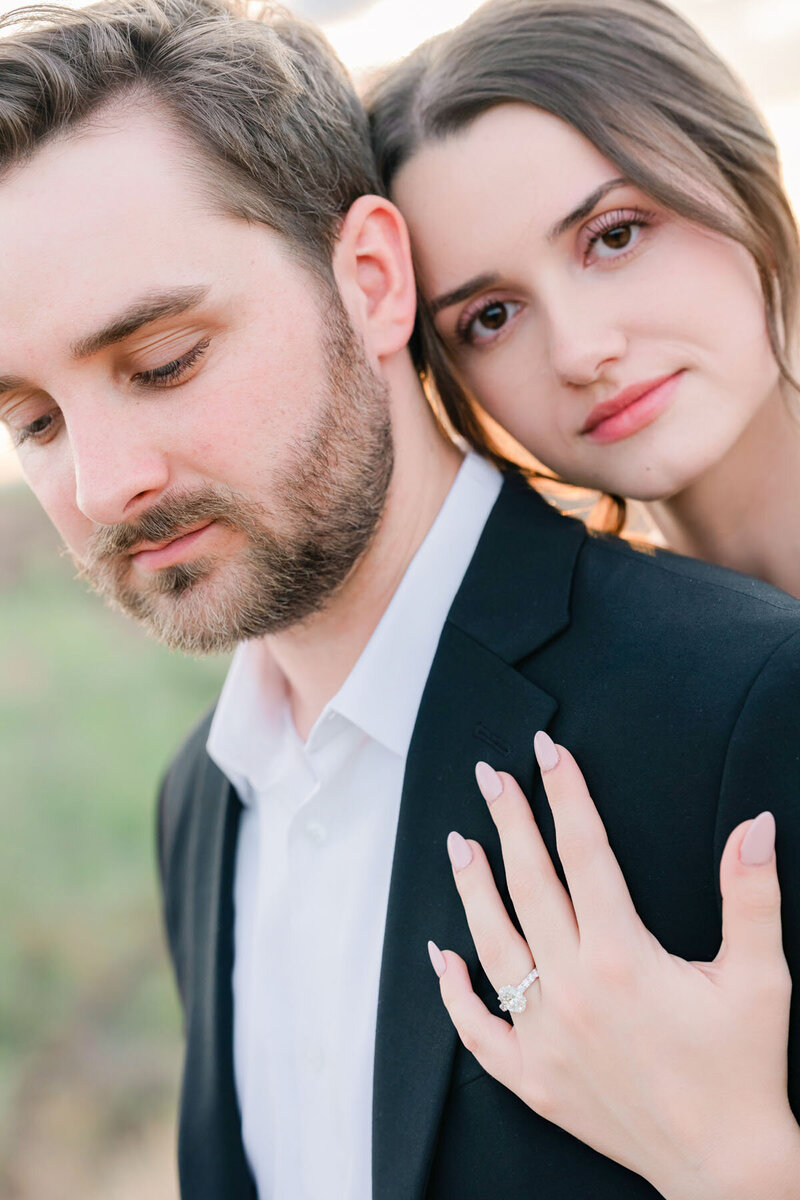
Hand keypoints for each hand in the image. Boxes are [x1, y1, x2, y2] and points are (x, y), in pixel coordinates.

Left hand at [428, 733, 799, 1199]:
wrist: (725, 1168)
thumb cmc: (743, 1069)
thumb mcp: (760, 979)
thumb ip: (751, 896)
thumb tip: (755, 826)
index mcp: (622, 957)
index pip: (584, 852)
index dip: (566, 795)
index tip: (548, 753)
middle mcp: (573, 990)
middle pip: (528, 884)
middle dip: (509, 821)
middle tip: (490, 776)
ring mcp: (545, 1037)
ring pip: (494, 944)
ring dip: (472, 888)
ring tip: (458, 842)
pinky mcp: (532, 1080)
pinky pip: (478, 1029)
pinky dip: (456, 992)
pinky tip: (444, 956)